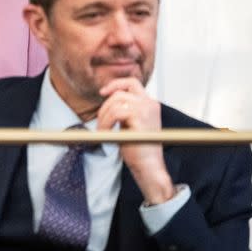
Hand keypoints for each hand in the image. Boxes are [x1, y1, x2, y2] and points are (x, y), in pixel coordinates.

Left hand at [96, 77, 174, 204]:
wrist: (149, 167)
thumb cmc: (138, 149)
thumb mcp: (130, 124)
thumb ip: (124, 110)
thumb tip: (107, 99)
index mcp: (150, 104)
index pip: (132, 83)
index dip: (115, 84)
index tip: (102, 92)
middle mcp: (150, 104)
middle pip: (119, 93)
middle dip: (104, 107)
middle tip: (101, 124)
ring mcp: (146, 109)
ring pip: (115, 103)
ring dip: (103, 118)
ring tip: (103, 132)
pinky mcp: (140, 118)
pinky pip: (115, 113)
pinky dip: (106, 123)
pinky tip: (106, 134)